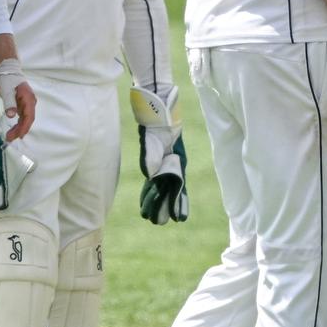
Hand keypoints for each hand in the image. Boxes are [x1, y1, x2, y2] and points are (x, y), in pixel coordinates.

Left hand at [0, 58, 35, 140]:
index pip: (29, 116)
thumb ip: (10, 104)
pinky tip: (14, 129)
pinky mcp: (23, 105)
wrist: (8, 72)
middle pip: (28, 120)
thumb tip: (11, 116)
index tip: (18, 136)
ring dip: (18, 128)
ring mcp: (28, 104)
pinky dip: (18, 124)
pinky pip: (22, 117)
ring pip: (25, 119)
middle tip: (10, 138)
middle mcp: (31, 103)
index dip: (24, 127)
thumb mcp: (7, 91)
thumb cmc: (8, 80)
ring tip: (10, 136)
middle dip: (20, 130)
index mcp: (29, 99)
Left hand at [130, 86, 188, 224]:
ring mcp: (166, 160)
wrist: (157, 103)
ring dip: (157, 201)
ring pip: (162, 186)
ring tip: (152, 218)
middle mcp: (173, 162)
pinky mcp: (158, 157)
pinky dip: (151, 190)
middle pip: (170, 189)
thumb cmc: (158, 118)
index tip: (178, 219)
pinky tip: (148, 199)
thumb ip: (152, 153)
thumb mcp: (154, 134)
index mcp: (176, 158)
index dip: (177, 203)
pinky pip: (155, 178)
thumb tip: (151, 173)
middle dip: (165, 207)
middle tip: (160, 223)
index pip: (178, 186)